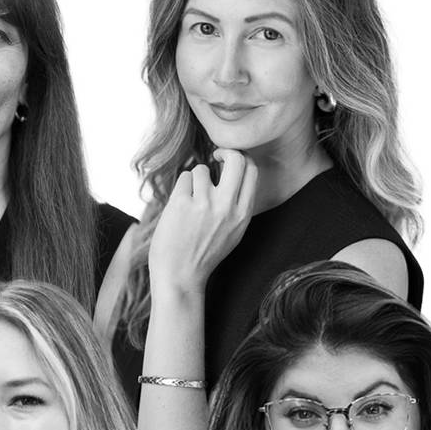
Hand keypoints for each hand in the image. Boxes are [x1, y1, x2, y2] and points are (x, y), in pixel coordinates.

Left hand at [147, 150, 259, 295]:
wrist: (180, 277)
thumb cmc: (202, 255)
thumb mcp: (232, 232)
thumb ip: (236, 205)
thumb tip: (234, 173)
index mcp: (243, 214)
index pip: (252, 171)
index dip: (240, 158)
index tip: (228, 161)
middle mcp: (227, 207)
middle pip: (236, 159)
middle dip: (224, 151)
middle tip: (213, 157)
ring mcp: (204, 204)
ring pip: (201, 169)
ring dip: (193, 179)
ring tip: (188, 201)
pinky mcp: (181, 204)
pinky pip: (183, 178)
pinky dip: (180, 188)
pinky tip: (178, 207)